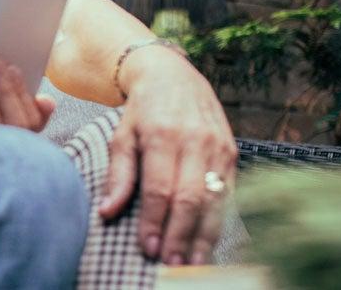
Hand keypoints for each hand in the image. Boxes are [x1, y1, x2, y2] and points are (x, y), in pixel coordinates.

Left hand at [98, 47, 236, 265]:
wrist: (174, 75)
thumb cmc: (143, 109)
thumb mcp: (122, 135)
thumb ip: (118, 174)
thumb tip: (107, 211)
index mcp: (163, 136)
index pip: (161, 188)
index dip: (156, 222)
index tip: (148, 248)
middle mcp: (196, 142)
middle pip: (191, 199)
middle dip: (181, 236)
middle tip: (171, 264)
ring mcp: (219, 147)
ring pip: (215, 200)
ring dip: (204, 236)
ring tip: (193, 263)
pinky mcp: (233, 153)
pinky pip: (229, 194)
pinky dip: (220, 221)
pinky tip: (210, 241)